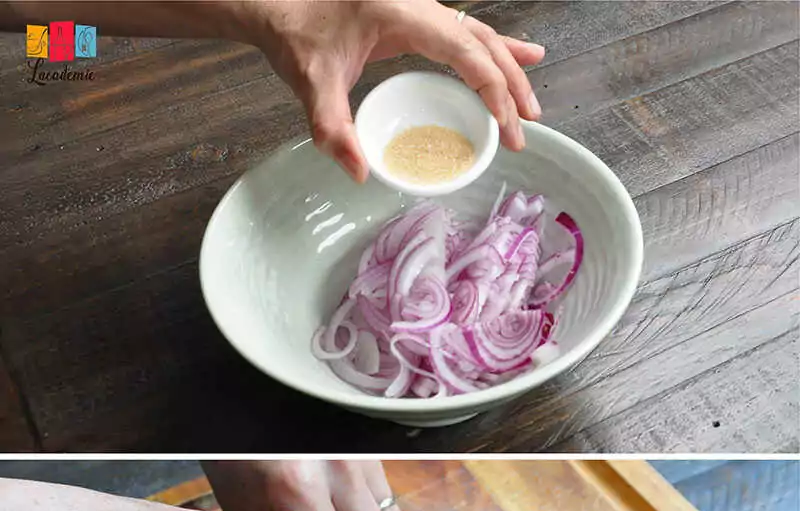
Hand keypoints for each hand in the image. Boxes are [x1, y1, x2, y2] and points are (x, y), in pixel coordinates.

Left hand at [253, 0, 544, 180]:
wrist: (278, 2)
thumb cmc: (295, 33)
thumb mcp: (311, 83)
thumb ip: (332, 129)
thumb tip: (360, 173)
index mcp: (403, 13)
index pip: (467, 51)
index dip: (494, 90)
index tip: (507, 127)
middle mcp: (419, 3)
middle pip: (483, 42)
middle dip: (511, 84)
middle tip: (529, 125)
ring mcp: (420, 7)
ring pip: (479, 35)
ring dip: (509, 68)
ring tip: (531, 103)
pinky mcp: (415, 17)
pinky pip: (465, 33)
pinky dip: (492, 50)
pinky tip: (519, 56)